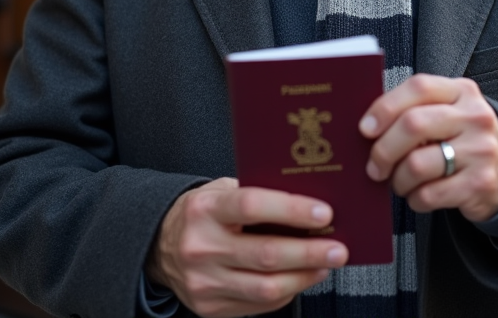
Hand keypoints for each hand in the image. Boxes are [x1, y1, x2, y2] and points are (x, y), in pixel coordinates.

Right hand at [146, 178, 346, 317]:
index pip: (252, 206)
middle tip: (338, 249)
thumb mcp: (221, 191)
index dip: (292, 210)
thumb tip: (311, 201)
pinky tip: (302, 279)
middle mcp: (200, 247)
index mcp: (204, 210)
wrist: (158, 246)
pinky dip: (287, 292)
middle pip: (265, 254)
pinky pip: (259, 305)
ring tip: (326, 265)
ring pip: (266, 287)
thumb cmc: (202, 214)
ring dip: (304, 277)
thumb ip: (258, 194)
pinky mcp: (209, 307)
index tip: (324, 213)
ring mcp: (203, 282)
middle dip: (309, 253)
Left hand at [361, 74, 497, 222]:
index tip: (365, 128)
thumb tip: (367, 126)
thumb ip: (416, 109)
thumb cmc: (462, 140)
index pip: (418, 87)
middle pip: (413, 124)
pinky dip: (414, 199)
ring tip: (399, 182)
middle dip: (383, 150)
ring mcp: (481, 150)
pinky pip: (428, 194)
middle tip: (375, 166)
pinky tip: (418, 194)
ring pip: (416, 164)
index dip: (385, 107)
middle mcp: (475, 117)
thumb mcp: (448, 113)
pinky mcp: (480, 183)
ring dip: (398, 180)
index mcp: (462, 91)